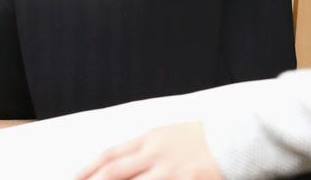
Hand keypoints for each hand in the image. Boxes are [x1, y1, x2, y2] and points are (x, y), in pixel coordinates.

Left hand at [75, 122, 221, 179]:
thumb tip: (122, 163)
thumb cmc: (203, 138)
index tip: (74, 177)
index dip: (89, 168)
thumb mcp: (170, 135)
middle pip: (114, 172)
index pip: (111, 154)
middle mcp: (155, 154)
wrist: (236, 137)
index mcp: (151, 138)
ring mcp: (170, 171)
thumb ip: (146, 149)